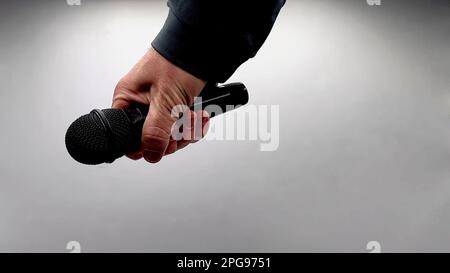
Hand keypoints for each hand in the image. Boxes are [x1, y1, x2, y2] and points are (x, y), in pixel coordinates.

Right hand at [112, 48, 209, 162]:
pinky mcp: (177, 104)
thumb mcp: (166, 100)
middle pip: (154, 138)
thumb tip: (150, 154)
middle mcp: (142, 103)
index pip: (130, 135)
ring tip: (196, 115)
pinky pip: (183, 125)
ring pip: (171, 134)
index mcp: (129, 99)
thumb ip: (156, 130)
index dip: (148, 144)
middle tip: (185, 125)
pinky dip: (195, 123)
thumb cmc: (178, 61)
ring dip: (188, 129)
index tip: (165, 143)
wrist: (203, 45)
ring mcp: (161, 104)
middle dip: (175, 136)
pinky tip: (201, 114)